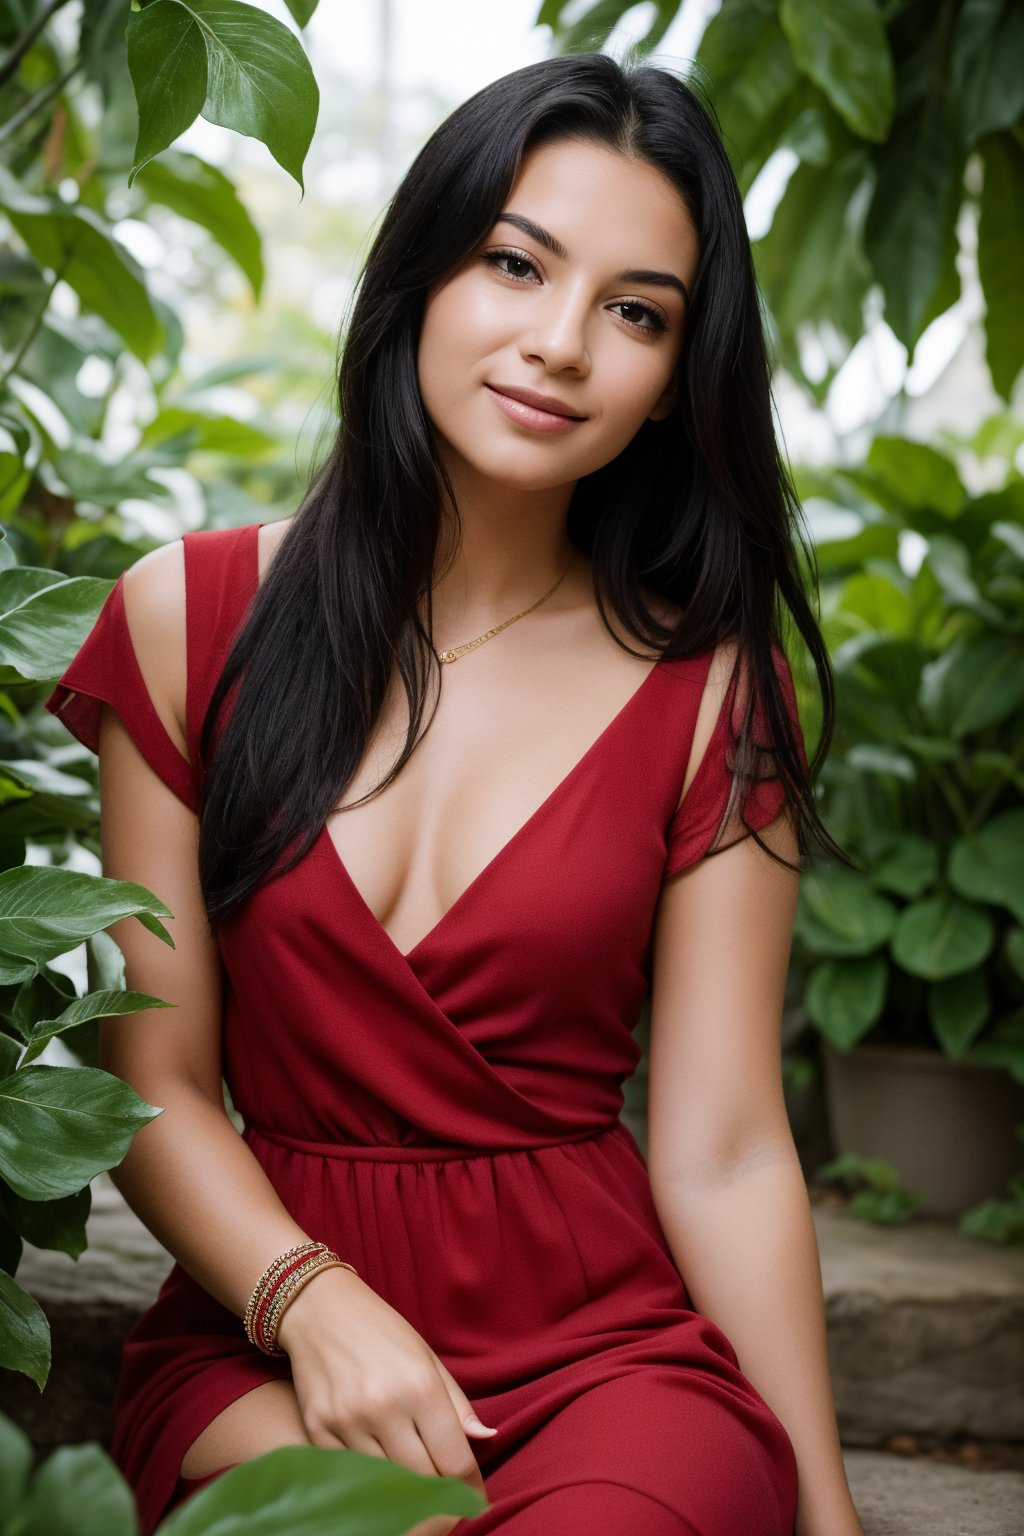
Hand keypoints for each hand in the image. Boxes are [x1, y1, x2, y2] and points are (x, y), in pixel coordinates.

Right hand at [276, 1265, 494, 1514]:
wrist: (320, 1309)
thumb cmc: (382, 1331)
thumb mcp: (428, 1358)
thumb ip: (457, 1404)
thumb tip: (486, 1439)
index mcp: (420, 1387)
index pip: (454, 1462)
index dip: (468, 1486)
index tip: (473, 1496)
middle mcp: (384, 1408)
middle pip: (424, 1480)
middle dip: (439, 1490)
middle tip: (445, 1491)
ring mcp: (347, 1422)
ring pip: (388, 1482)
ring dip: (405, 1486)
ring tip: (412, 1477)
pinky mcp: (318, 1430)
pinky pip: (353, 1473)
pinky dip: (370, 1475)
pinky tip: (378, 1463)